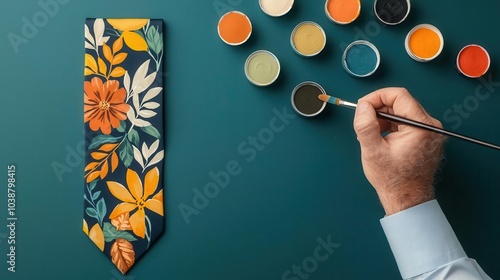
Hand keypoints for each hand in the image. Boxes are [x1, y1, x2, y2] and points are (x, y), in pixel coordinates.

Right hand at [353, 88, 444, 214]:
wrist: (407, 198)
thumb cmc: (393, 179)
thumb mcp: (372, 150)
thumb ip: (365, 125)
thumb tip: (362, 106)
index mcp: (421, 126)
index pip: (399, 95)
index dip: (377, 96)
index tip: (362, 106)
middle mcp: (430, 126)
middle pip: (401, 101)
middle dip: (378, 108)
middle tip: (364, 122)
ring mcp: (430, 131)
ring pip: (402, 111)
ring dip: (383, 117)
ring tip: (372, 134)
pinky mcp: (425, 136)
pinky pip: (406, 121)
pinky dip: (391, 125)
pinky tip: (381, 138)